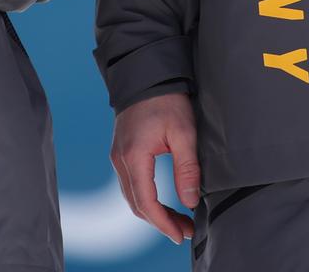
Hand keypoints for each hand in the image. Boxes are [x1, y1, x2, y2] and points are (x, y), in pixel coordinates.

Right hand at [111, 92, 199, 244]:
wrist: (147, 73)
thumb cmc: (166, 99)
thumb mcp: (183, 132)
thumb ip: (187, 168)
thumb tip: (190, 201)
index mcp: (134, 156)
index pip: (145, 203)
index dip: (163, 223)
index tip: (181, 234)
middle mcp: (120, 159)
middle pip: (136, 204)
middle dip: (160, 222)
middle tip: (185, 230)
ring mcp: (118, 155)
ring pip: (132, 196)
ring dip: (153, 212)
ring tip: (179, 219)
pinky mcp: (122, 151)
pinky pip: (130, 184)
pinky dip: (146, 198)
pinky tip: (163, 201)